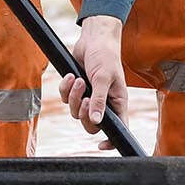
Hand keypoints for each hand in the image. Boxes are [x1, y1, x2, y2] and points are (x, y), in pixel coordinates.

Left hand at [59, 14, 125, 135]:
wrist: (93, 38)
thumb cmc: (105, 56)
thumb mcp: (104, 78)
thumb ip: (100, 101)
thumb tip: (98, 122)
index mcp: (117, 103)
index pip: (119, 129)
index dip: (112, 141)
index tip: (102, 146)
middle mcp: (104, 103)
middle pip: (91, 124)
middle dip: (84, 114)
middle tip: (85, 98)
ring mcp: (89, 97)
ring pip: (76, 112)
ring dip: (74, 97)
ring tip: (78, 80)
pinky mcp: (76, 89)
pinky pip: (65, 99)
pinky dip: (65, 89)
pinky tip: (71, 76)